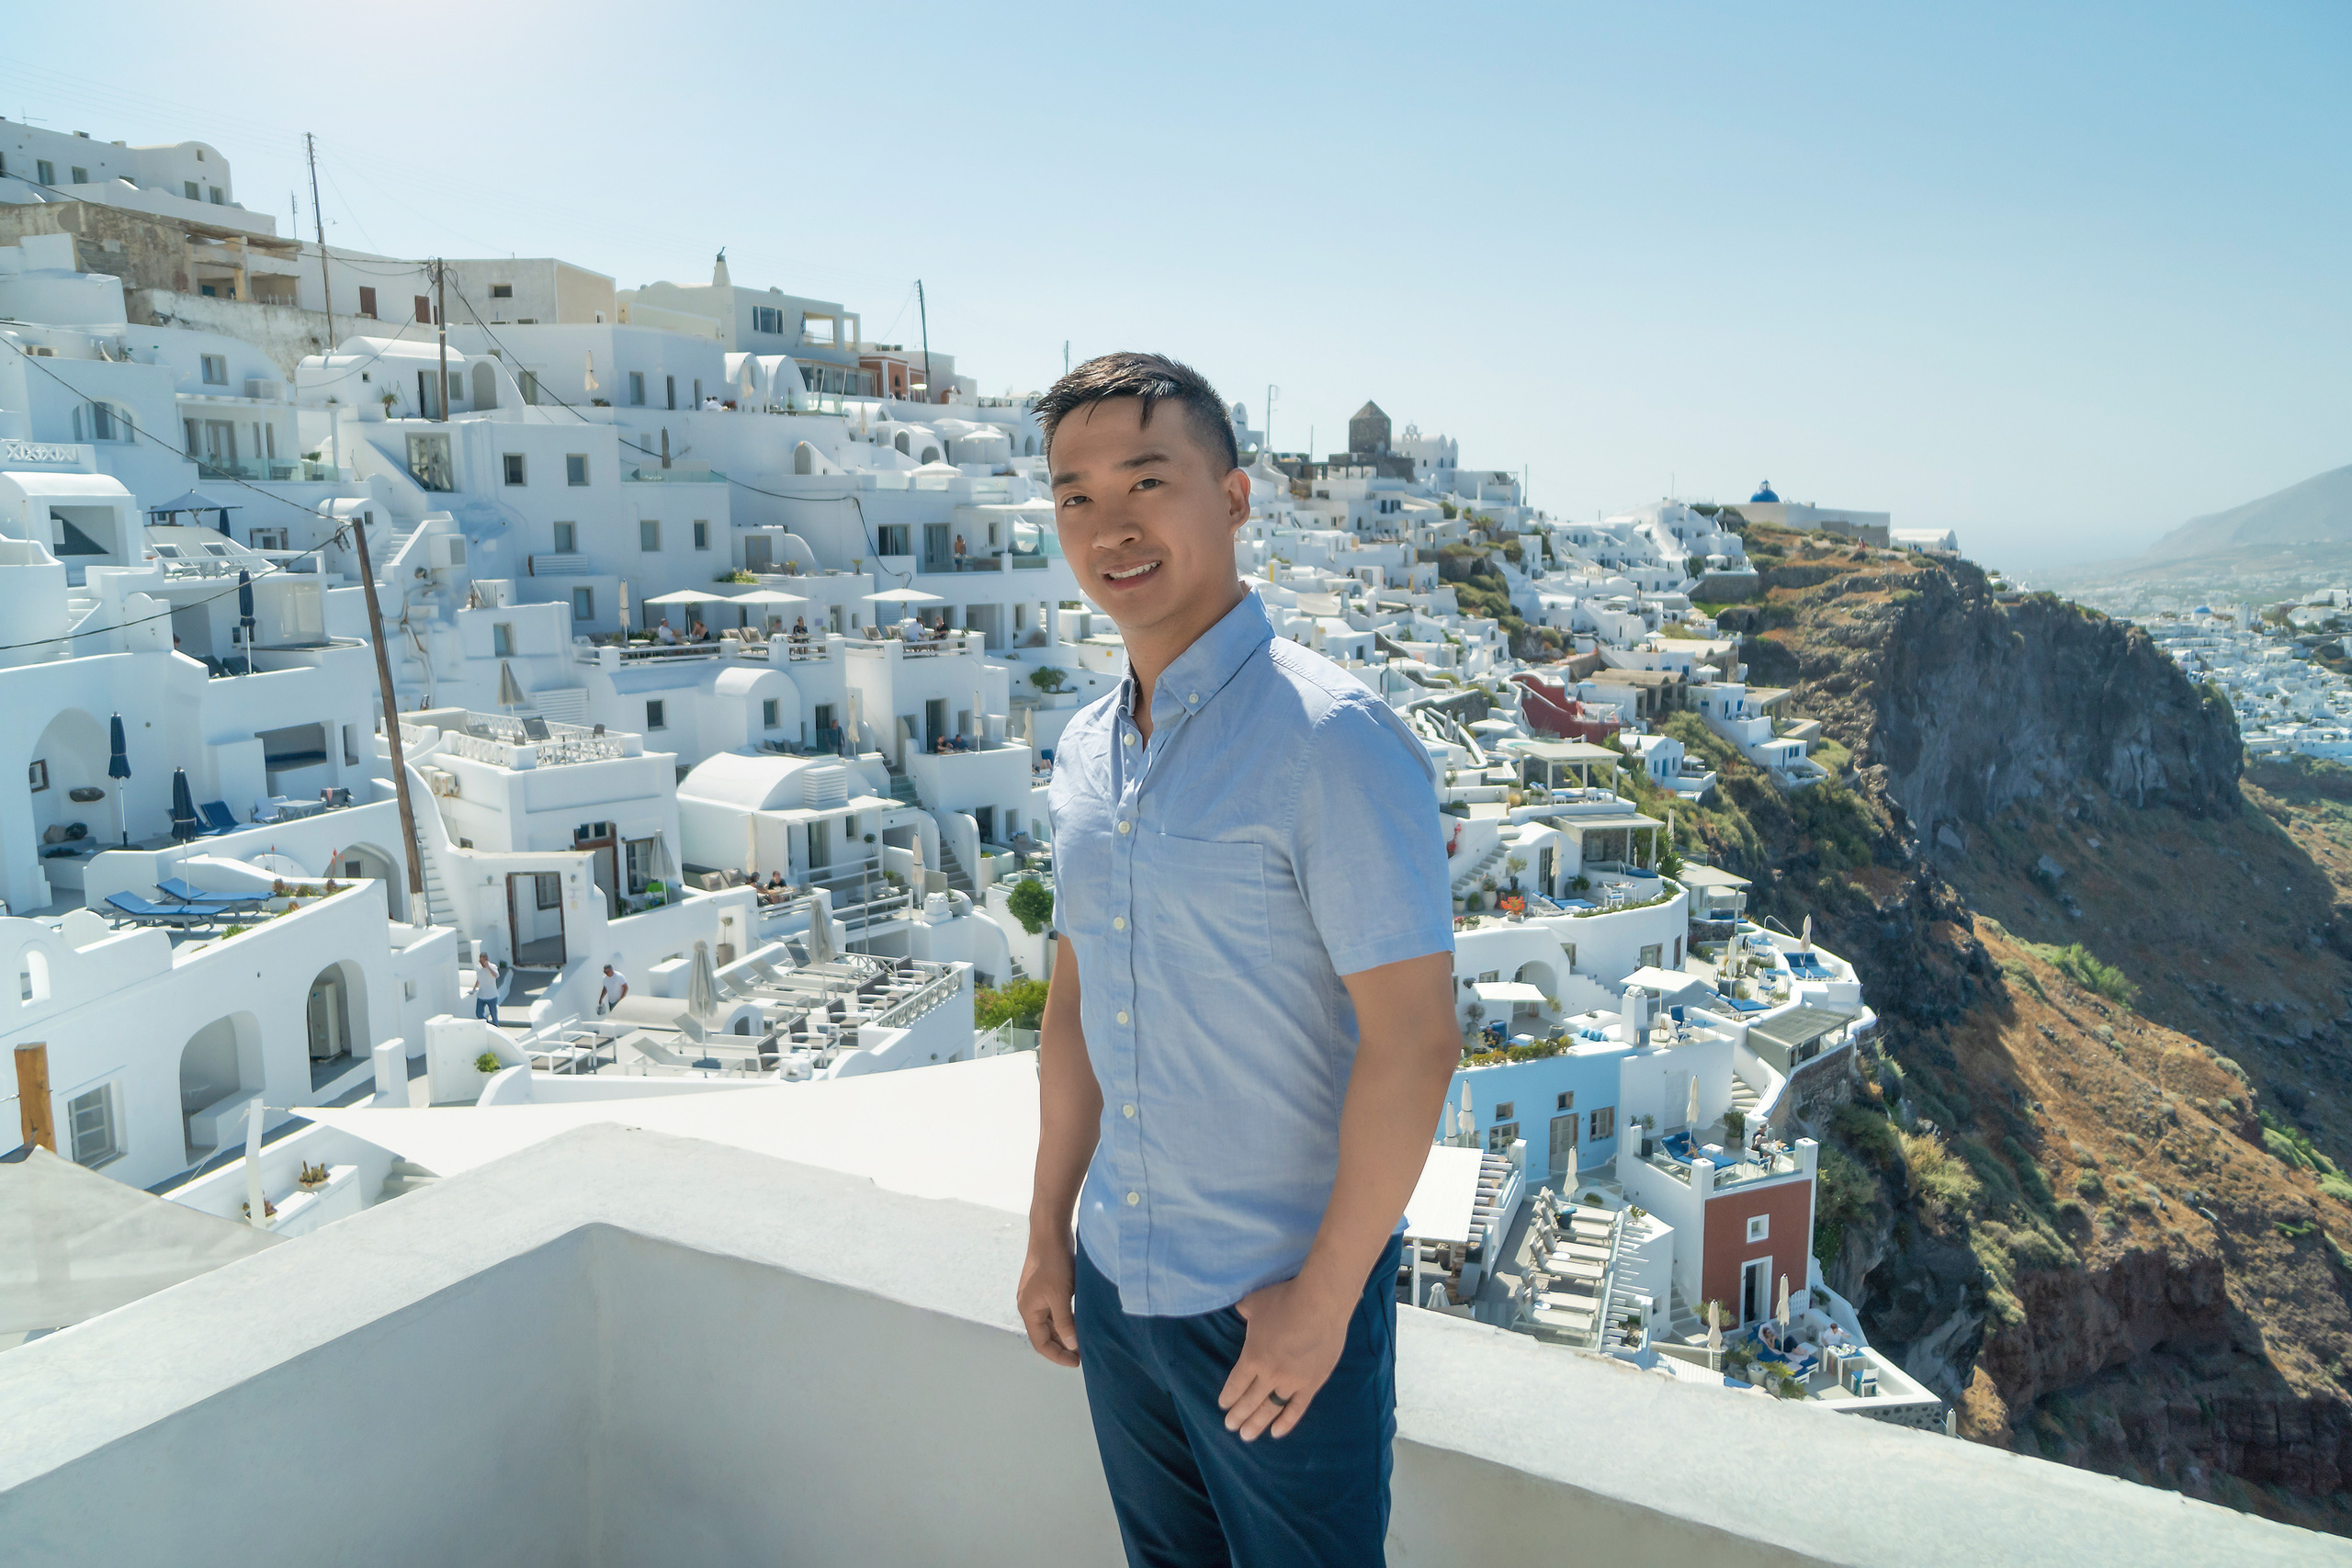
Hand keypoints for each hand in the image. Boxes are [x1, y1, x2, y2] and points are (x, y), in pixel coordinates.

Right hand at [1018, 1232, 1080, 1367]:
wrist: (1050, 1232)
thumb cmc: (1054, 1263)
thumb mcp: (1060, 1296)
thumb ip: (1065, 1323)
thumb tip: (1072, 1345)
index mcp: (1028, 1310)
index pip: (1041, 1343)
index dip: (1058, 1355)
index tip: (1077, 1362)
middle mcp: (1030, 1304)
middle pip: (1045, 1334)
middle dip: (1062, 1345)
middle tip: (1083, 1353)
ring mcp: (1037, 1295)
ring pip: (1051, 1322)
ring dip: (1065, 1332)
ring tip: (1083, 1339)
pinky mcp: (1046, 1285)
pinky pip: (1055, 1309)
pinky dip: (1066, 1319)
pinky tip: (1080, 1320)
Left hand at [1218, 1273, 1352, 1440]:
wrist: (1320, 1303)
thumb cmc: (1284, 1300)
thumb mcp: (1254, 1303)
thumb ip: (1244, 1312)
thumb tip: (1239, 1312)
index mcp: (1252, 1357)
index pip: (1236, 1384)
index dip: (1229, 1397)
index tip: (1223, 1406)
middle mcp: (1269, 1375)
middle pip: (1250, 1401)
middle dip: (1238, 1416)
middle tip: (1230, 1427)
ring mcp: (1292, 1382)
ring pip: (1270, 1409)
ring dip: (1257, 1424)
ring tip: (1247, 1436)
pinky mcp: (1312, 1384)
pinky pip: (1296, 1408)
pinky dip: (1286, 1422)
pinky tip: (1276, 1433)